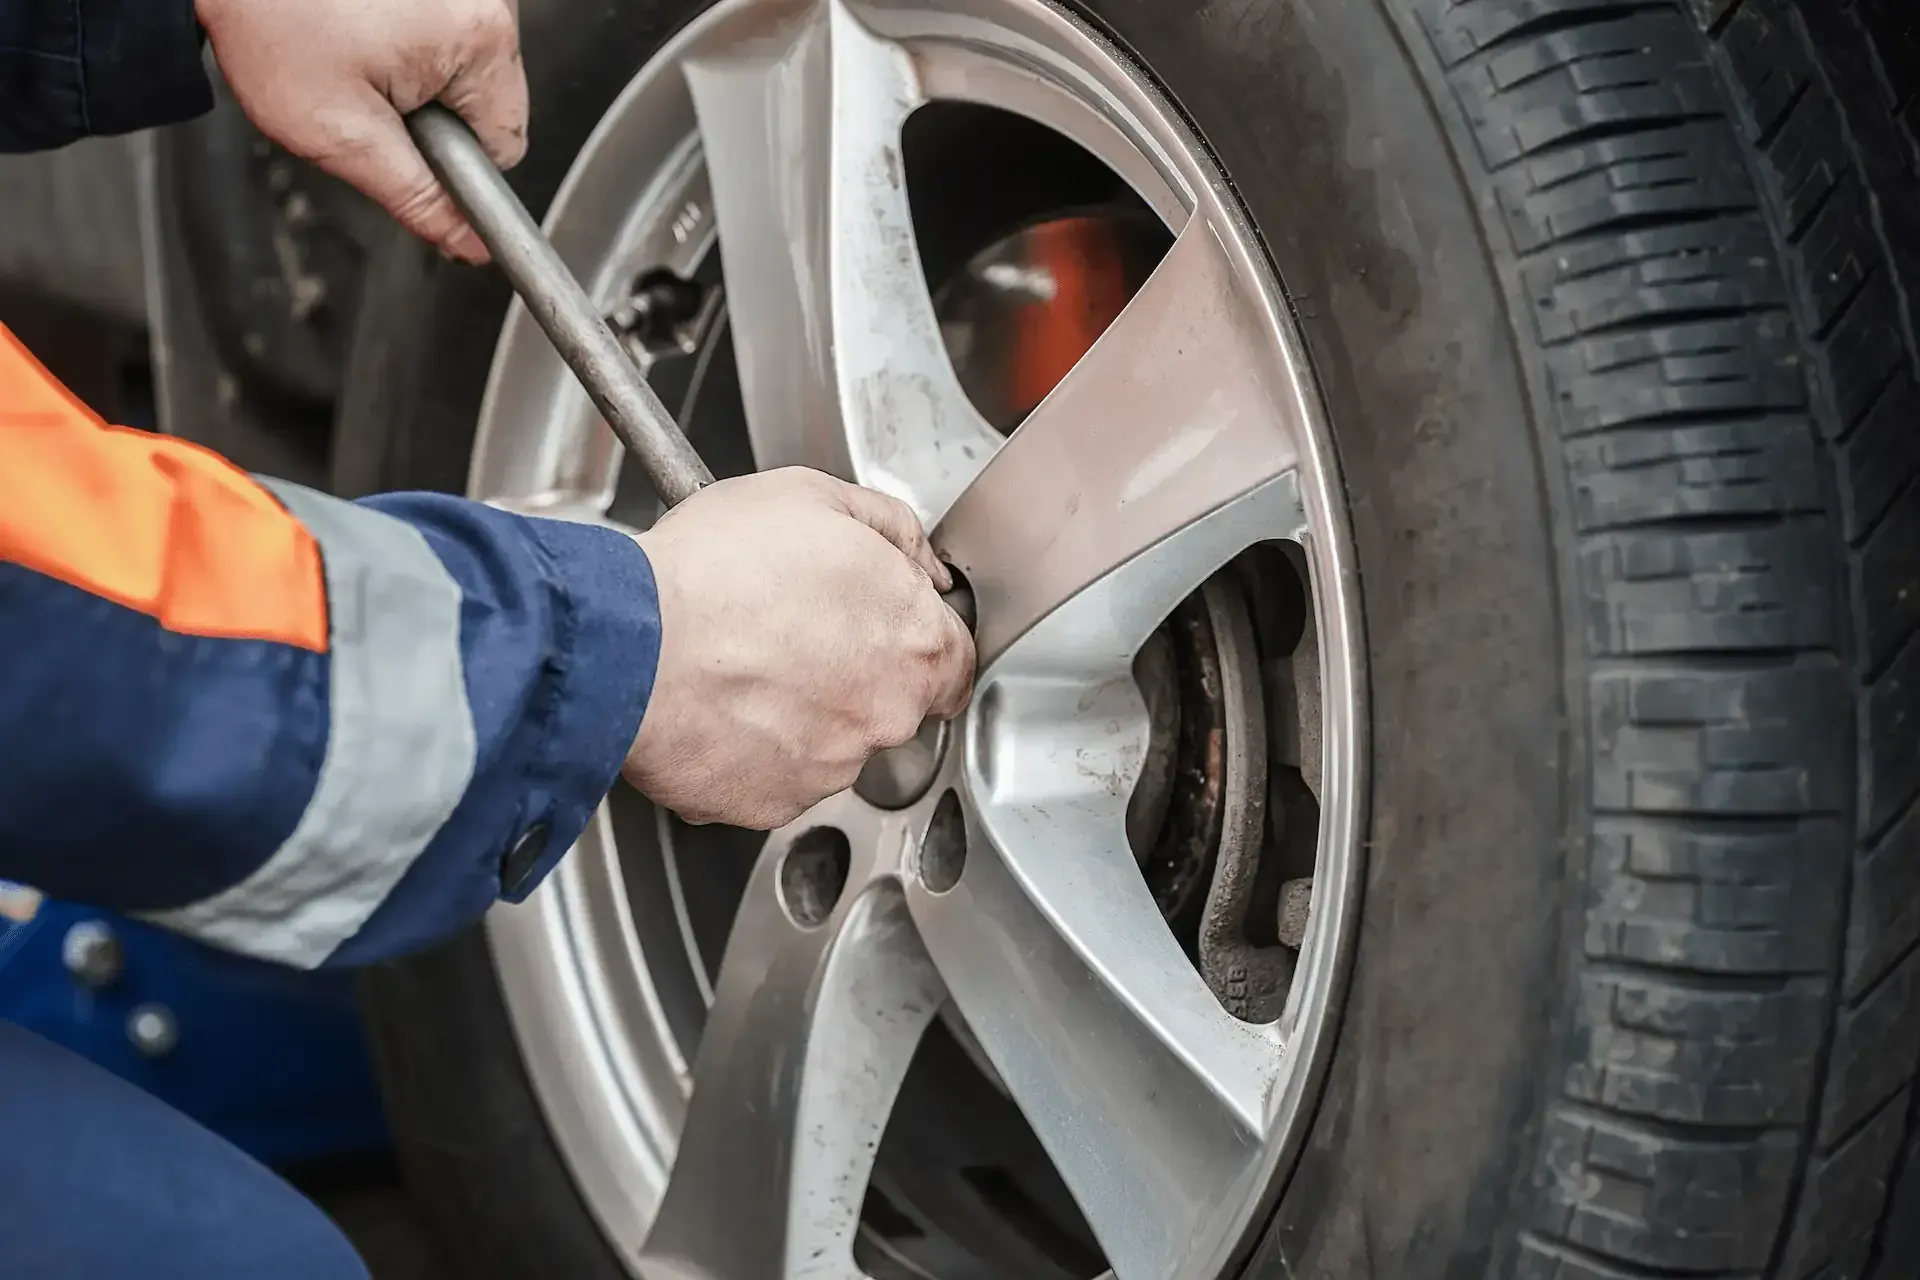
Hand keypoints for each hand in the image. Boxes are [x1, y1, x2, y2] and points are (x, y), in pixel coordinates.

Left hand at [196, 0, 526, 263]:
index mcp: (478, 41)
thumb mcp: (343, 136)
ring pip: (468, 68)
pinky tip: (364, 27)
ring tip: (358, 55)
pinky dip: (413, 40)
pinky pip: (450, 30)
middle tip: (368, 95)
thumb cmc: (271, 23)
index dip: (454, 164)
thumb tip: (468, 244)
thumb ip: (416, 198)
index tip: (406, 147)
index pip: (505, 145)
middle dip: (435, 115)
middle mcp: (490, 0)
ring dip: (422, 78)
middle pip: (491, 102)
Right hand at [626, 468, 975, 829]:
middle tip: (792, 635)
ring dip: (800, 712)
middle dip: (853, 673)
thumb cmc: (714, 571)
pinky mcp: (770, 803)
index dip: (917, 640)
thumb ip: (890, 528)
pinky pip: (771, 777)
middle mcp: (886, 714)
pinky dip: (750, 749)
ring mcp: (830, 767)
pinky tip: (718, 706)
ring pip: (831, 743)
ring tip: (743, 665)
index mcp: (916, 641)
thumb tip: (919, 558)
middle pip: (893, 703)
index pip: (955, 661)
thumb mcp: (816, 499)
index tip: (882, 630)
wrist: (630, 642)